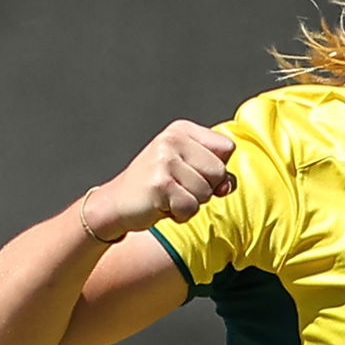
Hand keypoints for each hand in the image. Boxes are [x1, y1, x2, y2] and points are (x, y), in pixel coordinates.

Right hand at [83, 120, 236, 239]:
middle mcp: (172, 139)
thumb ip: (216, 173)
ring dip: (190, 203)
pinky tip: (161, 206)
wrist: (116, 203)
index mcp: (181, 130)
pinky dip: (180, 215)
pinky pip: (191, 208)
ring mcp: (164, 160)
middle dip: (204, 189)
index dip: (217, 169)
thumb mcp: (189, 171)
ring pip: (206, 193)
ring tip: (168, 196)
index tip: (193, 173)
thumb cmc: (158, 187)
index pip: (226, 148)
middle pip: (219, 171)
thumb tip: (228, 185)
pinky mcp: (159, 184)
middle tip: (177, 187)